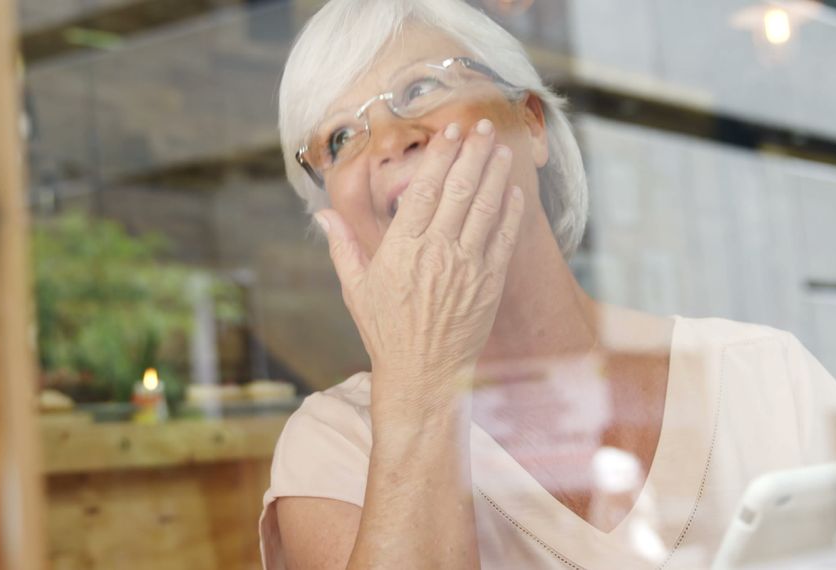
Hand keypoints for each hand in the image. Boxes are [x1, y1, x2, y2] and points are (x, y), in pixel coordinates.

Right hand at [316, 119, 524, 412]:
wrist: (424, 375)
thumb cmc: (386, 332)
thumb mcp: (356, 289)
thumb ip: (342, 247)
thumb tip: (321, 214)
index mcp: (401, 249)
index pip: (424, 189)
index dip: (440, 155)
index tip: (450, 131)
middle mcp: (436, 253)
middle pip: (459, 189)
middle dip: (472, 153)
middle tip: (480, 125)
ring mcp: (467, 267)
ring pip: (485, 208)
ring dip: (495, 173)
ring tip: (499, 147)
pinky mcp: (490, 284)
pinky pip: (504, 239)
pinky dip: (511, 211)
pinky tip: (514, 190)